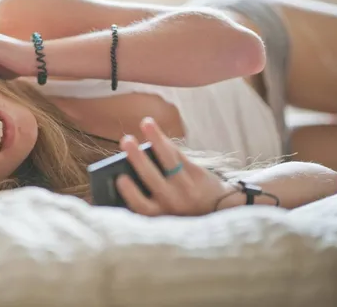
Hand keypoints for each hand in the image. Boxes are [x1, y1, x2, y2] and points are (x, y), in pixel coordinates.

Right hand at [116, 117, 231, 215]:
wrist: (215, 209)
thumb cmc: (177, 207)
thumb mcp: (162, 212)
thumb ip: (145, 199)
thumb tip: (122, 172)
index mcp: (159, 215)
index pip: (142, 206)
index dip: (130, 192)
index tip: (120, 178)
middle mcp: (173, 202)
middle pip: (152, 178)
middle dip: (138, 158)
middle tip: (126, 140)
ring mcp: (187, 187)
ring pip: (169, 159)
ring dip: (156, 139)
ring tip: (146, 122)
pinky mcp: (197, 174)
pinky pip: (179, 154)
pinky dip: (166, 141)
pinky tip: (155, 130)